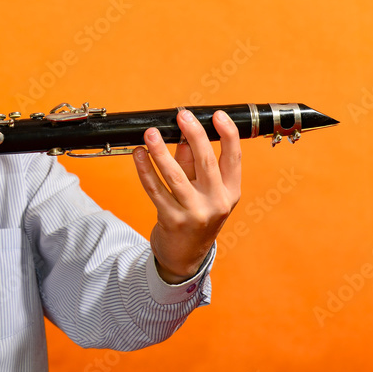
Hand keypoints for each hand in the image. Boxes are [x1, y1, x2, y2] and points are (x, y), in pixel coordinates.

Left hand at [131, 109, 240, 283]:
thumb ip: (193, 164)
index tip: (217, 115)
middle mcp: (216, 203)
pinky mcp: (171, 220)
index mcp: (230, 193)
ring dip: (160, 151)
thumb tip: (181, 134)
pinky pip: (154, 189)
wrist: (185, 257)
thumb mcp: (203, 191)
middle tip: (182, 115)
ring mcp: (194, 213)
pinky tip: (138, 154)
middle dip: (193, 134)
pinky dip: (144, 170)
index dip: (227, 134)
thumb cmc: (196, 216)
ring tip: (151, 133)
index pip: (234, 158)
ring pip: (175, 175)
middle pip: (205, 162)